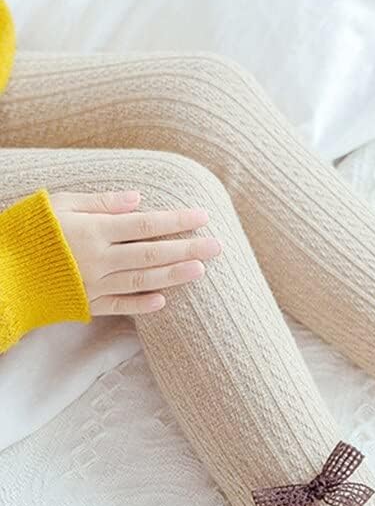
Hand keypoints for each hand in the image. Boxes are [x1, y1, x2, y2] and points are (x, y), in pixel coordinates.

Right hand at [50, 190, 221, 314]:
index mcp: (93, 231)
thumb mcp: (57, 204)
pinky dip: (142, 304)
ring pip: (143, 281)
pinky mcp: (86, 304)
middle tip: (218, 246)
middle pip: (152, 254)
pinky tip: (163, 301)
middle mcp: (99, 260)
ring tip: (200, 270)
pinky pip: (119, 306)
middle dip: (188, 249)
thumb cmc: (25, 230)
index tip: (203, 216)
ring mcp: (94, 285)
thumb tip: (138, 200)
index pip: (145, 225)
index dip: (176, 221)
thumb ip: (99, 202)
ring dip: (174, 276)